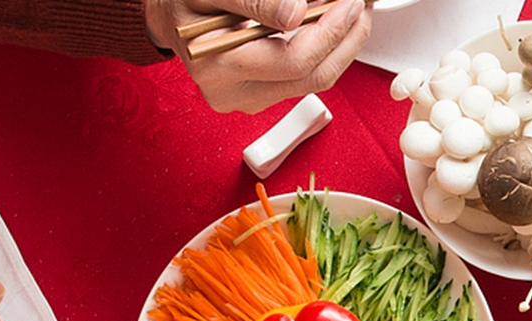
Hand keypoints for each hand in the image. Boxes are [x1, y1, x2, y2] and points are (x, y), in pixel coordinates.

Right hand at [145, 0, 370, 114]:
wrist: (171, 17)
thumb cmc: (186, 1)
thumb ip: (252, 0)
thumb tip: (296, 12)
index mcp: (216, 67)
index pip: (292, 60)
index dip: (329, 31)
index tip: (349, 2)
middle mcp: (233, 94)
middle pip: (311, 77)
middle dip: (345, 40)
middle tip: (361, 6)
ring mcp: (248, 100)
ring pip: (313, 82)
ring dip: (341, 47)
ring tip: (354, 14)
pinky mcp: (261, 97)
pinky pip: (304, 79)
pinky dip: (326, 52)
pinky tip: (334, 28)